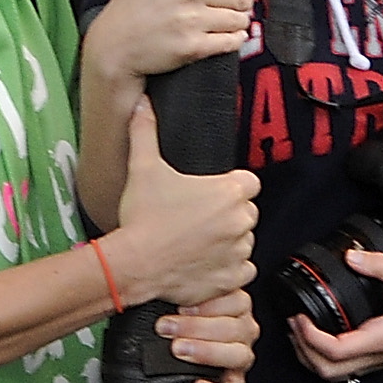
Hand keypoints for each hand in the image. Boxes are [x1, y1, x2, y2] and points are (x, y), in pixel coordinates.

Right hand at [104, 97, 258, 304]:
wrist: (133, 265)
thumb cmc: (142, 219)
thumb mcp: (143, 167)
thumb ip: (145, 131)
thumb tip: (141, 103)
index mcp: (229, 191)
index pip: (249, 183)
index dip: (232, 187)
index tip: (213, 194)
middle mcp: (240, 221)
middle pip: (246, 212)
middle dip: (229, 215)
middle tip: (200, 219)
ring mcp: (238, 252)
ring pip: (244, 242)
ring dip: (229, 242)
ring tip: (199, 242)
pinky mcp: (232, 278)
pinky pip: (243, 272)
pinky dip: (229, 269)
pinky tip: (206, 264)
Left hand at [163, 286, 258, 382]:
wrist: (168, 343)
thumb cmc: (176, 312)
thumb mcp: (180, 295)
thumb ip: (182, 289)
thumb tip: (159, 279)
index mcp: (235, 303)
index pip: (237, 300)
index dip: (208, 304)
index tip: (181, 306)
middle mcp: (242, 329)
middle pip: (234, 328)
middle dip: (197, 328)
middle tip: (169, 329)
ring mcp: (239, 356)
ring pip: (238, 356)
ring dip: (207, 352)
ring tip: (179, 350)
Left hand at [287, 250, 382, 381]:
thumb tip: (352, 256)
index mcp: (382, 339)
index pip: (335, 351)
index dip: (310, 337)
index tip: (299, 316)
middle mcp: (377, 356)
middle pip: (327, 371)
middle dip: (303, 350)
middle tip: (293, 323)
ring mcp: (378, 361)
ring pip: (334, 374)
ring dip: (311, 356)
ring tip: (300, 330)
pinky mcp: (380, 358)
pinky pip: (345, 368)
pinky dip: (325, 357)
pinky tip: (321, 336)